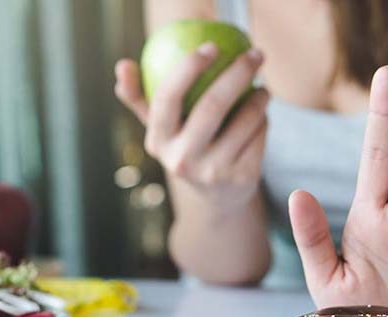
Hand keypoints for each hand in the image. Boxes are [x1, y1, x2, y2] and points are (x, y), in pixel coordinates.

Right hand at [114, 43, 268, 209]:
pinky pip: (259, 134)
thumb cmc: (186, 147)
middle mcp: (183, 160)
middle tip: (254, 54)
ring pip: (245, 119)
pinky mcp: (242, 178)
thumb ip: (140, 98)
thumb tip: (123, 65)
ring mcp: (213, 172)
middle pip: (212, 105)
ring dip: (260, 97)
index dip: (188, 68)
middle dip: (237, 73)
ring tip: (262, 87)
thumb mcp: (161, 129)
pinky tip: (262, 114)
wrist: (217, 198)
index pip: (167, 98)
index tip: (211, 47)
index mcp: (158, 142)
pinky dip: (264, 119)